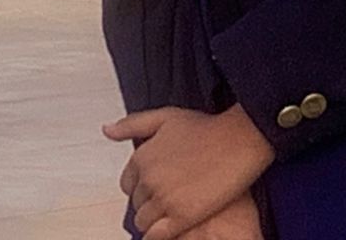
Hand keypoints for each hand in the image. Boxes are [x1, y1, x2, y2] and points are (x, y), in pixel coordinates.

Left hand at [104, 105, 273, 239]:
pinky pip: (156, 236)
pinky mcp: (181, 216)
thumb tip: (107, 130)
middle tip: (170, 198)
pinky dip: (158, 235)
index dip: (142, 186)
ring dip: (155, 220)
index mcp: (142, 157)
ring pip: (143, 222)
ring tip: (173, 213)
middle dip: (150, 202)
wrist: (238, 140)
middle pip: (136, 203)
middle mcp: (148, 179)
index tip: (157, 186)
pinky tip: (171, 228)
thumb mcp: (165, 117)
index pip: (127, 184)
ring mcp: (163, 199)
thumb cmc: (207, 127)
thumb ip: (132, 125)